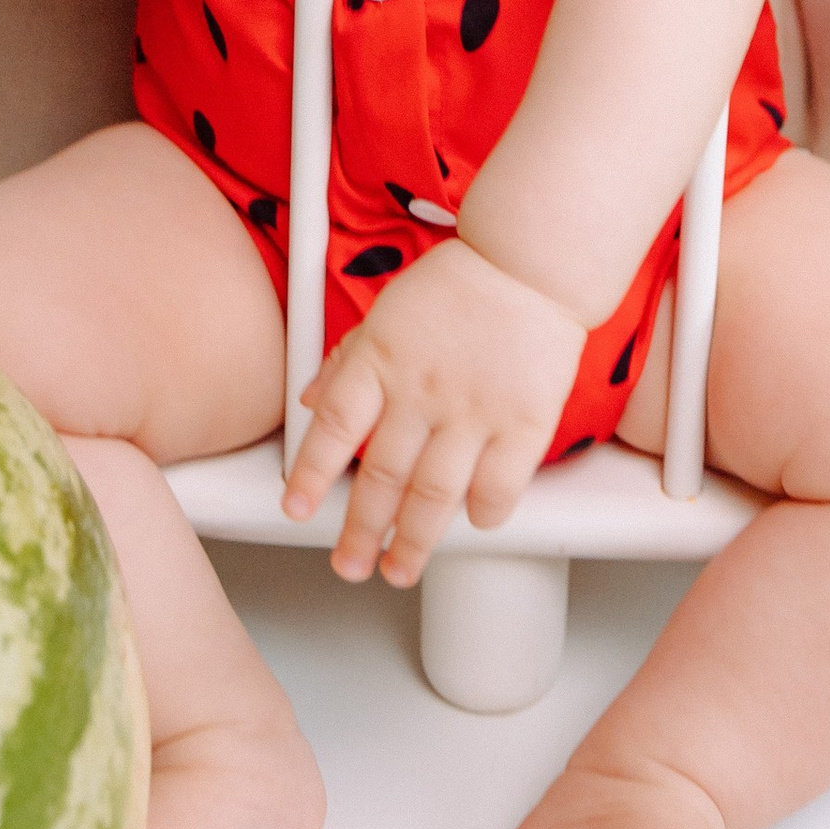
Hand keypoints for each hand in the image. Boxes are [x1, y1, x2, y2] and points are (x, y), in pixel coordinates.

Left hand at [281, 239, 585, 587]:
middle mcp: (421, 390)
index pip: (333, 429)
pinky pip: (497, 489)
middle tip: (350, 563)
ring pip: (433, 497)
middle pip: (380, 478)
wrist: (532, 261)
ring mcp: (473, 410)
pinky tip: (471, 522)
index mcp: (381, 359)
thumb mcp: (387, 311)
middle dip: (360, 532)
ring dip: (412, 542)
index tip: (297, 510)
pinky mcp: (522, 423)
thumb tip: (311, 400)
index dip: (309, 476)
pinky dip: (481, 515)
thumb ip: (348, 360)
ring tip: (400, 567)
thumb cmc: (460, 284)